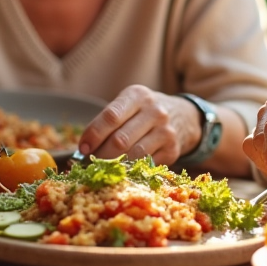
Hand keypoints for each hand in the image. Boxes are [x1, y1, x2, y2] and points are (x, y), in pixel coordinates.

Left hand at [77, 85, 197, 164]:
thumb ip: (108, 121)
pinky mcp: (172, 150)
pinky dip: (131, 170)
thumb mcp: (129, 104)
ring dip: (114, 165)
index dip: (94, 134)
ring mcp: (166, 131)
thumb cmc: (144, 111)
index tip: (83, 148)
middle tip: (91, 162)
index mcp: (138, 95)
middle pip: (120, 140)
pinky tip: (124, 168)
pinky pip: (145, 165)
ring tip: (105, 167)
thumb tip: (84, 149)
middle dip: (101, 155)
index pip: (111, 116)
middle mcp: (154, 111)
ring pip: (133, 155)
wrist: (183, 116)